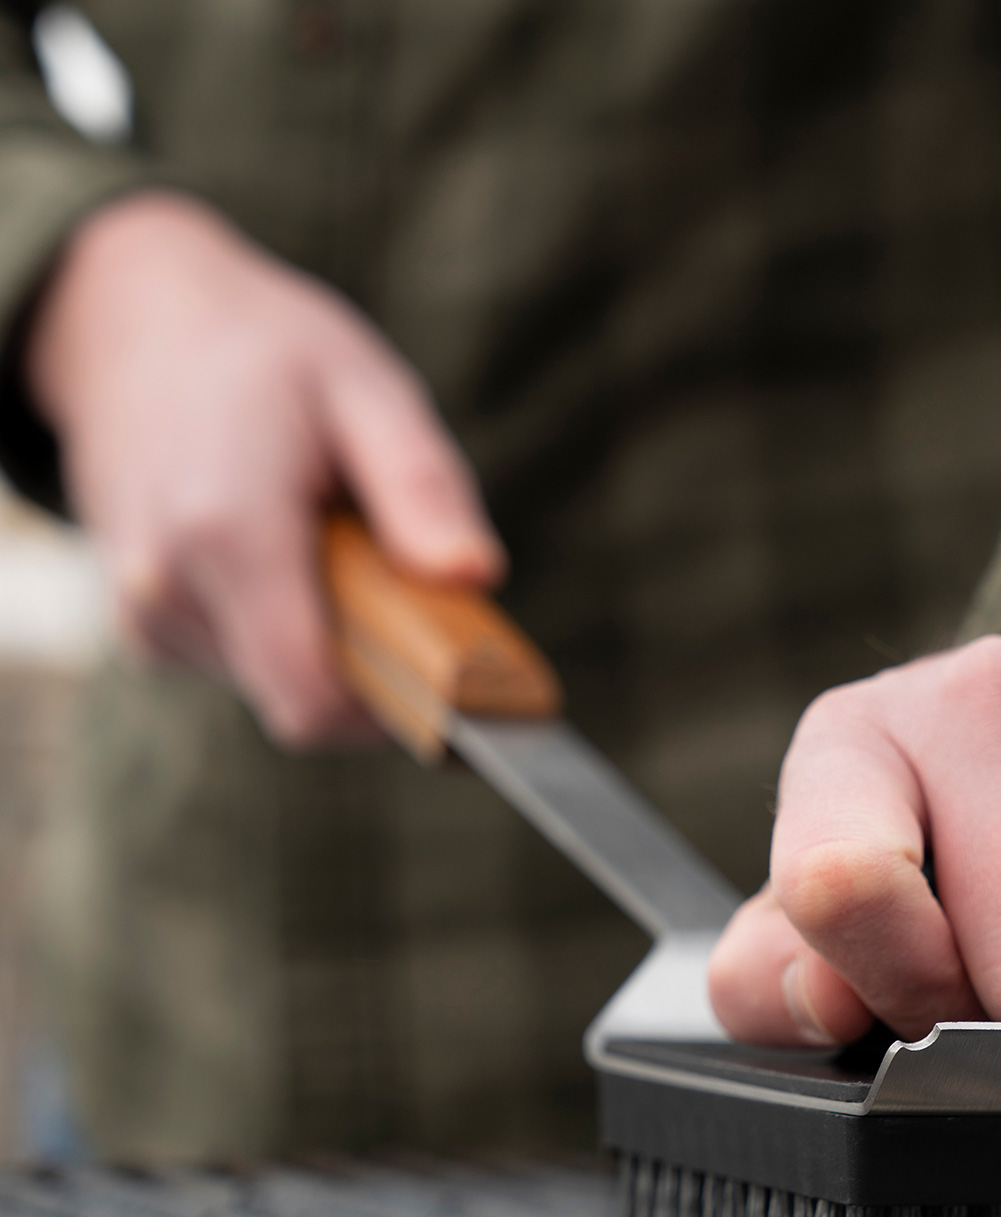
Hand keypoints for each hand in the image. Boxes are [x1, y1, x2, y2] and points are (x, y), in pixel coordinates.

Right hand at [25, 191, 501, 743]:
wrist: (131, 324)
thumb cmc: (266, 352)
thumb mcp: (367, 389)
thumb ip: (421, 488)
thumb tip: (476, 575)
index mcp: (226, 531)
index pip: (317, 699)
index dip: (400, 714)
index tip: (459, 688)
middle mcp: (167, 586)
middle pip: (304, 701)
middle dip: (374, 670)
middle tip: (403, 584)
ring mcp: (144, 612)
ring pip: (275, 686)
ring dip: (329, 643)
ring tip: (332, 545)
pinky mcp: (141, 623)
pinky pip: (242, 663)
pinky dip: (286, 629)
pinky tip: (287, 554)